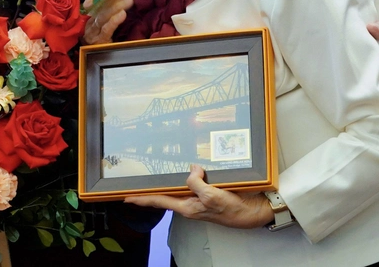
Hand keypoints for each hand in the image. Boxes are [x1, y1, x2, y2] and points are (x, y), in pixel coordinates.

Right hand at [83, 0, 133, 44]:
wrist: (90, 57)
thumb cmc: (96, 34)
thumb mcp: (99, 17)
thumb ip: (103, 2)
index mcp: (84, 15)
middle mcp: (86, 22)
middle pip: (98, 7)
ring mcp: (92, 32)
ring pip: (103, 17)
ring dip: (116, 6)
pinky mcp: (99, 42)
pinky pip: (106, 29)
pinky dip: (114, 21)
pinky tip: (123, 14)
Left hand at [125, 165, 274, 229]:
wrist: (253, 212)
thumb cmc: (233, 210)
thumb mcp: (210, 196)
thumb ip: (195, 182)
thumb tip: (191, 169)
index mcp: (186, 207)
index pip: (158, 201)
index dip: (141, 199)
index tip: (125, 197)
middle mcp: (190, 203)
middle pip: (165, 193)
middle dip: (151, 188)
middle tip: (135, 182)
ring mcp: (199, 197)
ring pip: (180, 185)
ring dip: (170, 178)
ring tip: (155, 172)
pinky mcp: (209, 191)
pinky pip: (195, 180)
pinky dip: (190, 173)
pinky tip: (189, 167)